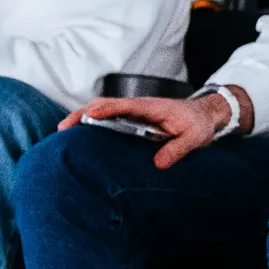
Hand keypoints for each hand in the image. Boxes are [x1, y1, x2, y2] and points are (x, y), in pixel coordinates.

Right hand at [57, 89, 244, 169]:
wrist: (205, 115)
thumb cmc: (199, 124)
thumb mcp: (194, 138)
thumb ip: (177, 149)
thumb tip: (158, 163)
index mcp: (151, 107)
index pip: (124, 105)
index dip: (105, 109)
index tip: (88, 115)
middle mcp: (138, 107)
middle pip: (105, 105)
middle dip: (82, 113)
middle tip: (63, 127)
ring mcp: (134, 112)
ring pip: (103, 110)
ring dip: (83, 117)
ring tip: (63, 131)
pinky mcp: (133, 119)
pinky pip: (109, 118)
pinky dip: (92, 122)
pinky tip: (81, 134)